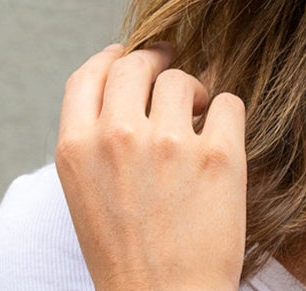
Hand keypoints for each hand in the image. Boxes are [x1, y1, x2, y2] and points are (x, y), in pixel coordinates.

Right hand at [55, 44, 246, 290]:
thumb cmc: (127, 252)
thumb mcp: (88, 192)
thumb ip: (100, 138)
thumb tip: (133, 82)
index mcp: (76, 149)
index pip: (89, 74)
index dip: (113, 57)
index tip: (129, 54)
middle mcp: (118, 137)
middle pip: (138, 62)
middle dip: (158, 61)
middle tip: (173, 72)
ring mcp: (170, 143)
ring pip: (184, 77)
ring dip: (195, 91)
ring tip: (197, 119)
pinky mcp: (219, 154)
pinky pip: (229, 101)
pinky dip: (227, 115)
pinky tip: (222, 138)